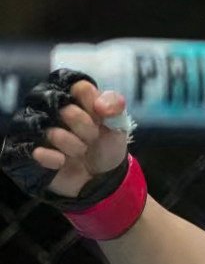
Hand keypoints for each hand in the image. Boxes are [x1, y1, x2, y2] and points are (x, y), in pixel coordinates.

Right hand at [1, 70, 130, 204]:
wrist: (100, 176)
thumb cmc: (105, 144)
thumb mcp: (118, 125)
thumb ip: (114, 106)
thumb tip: (101, 104)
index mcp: (70, 95)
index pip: (80, 88)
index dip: (95, 105)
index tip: (102, 117)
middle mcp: (47, 108)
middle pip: (66, 108)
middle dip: (86, 127)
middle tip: (92, 137)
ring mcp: (35, 128)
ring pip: (51, 131)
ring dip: (73, 144)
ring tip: (80, 150)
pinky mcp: (27, 150)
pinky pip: (36, 151)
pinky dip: (55, 158)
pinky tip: (63, 161)